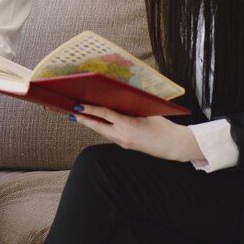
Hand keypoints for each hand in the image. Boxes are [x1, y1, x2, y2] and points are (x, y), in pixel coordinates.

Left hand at [69, 105, 202, 162]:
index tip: (78, 106)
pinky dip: (101, 128)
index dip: (90, 110)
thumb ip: (132, 106)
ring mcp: (123, 142)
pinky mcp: (125, 146)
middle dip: (84, 120)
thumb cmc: (163, 126)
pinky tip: (96, 123)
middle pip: (98, 127)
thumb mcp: (148, 112)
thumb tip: (117, 97)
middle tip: (70, 114)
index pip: (105, 115)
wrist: (173, 146)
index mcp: (129, 125)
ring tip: (79, 117)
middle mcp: (123, 136)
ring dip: (91, 124)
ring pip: (102, 132)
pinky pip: (109, 135)